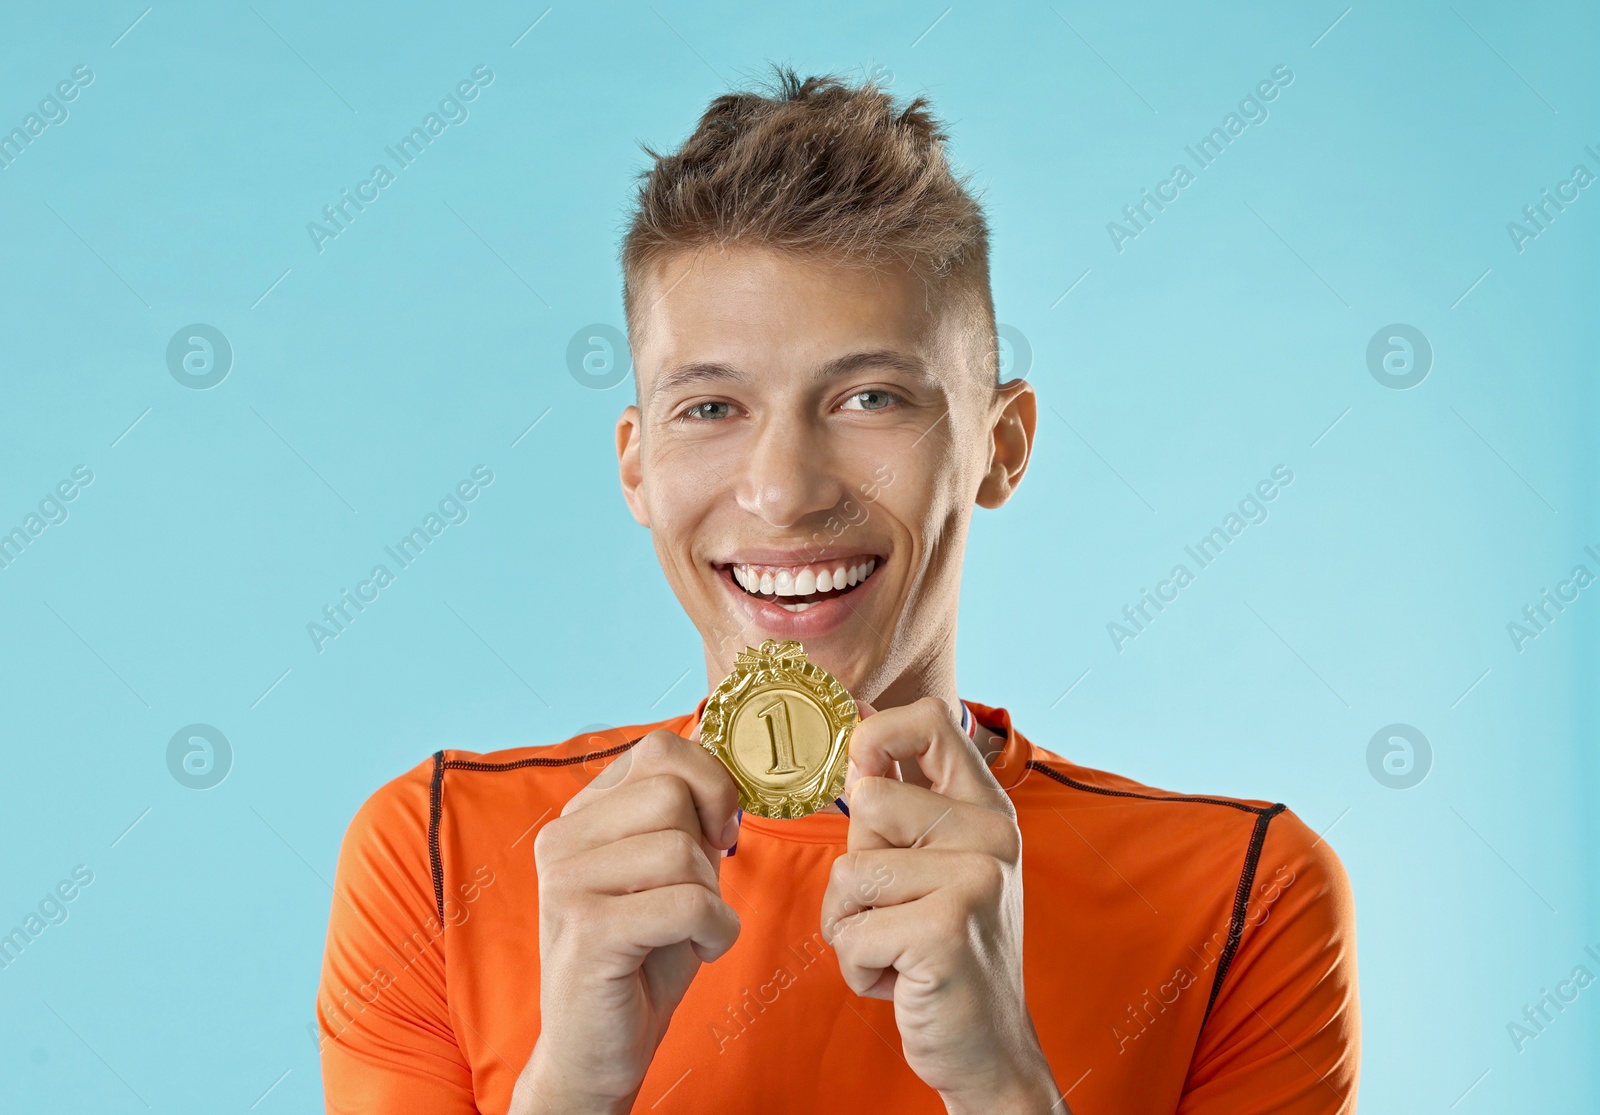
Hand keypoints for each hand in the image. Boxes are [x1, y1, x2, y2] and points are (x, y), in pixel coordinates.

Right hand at [511, 730, 741, 1114]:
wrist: (598, 1049)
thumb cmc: (643, 957)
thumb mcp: (670, 872)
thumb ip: (687, 818)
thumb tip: (726, 776)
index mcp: (582, 814)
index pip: (660, 748)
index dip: (710, 783)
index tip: (718, 834)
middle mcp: (562, 837)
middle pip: (673, 793)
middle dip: (707, 849)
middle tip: (696, 894)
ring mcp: (566, 880)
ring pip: (682, 850)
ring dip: (712, 898)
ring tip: (689, 930)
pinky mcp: (586, 927)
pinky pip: (687, 902)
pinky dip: (715, 929)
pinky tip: (698, 950)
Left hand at [821, 698, 1062, 1114]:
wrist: (989, 1049)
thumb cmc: (947, 953)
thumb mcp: (936, 866)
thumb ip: (902, 805)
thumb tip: (856, 724)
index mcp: (986, 809)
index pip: (931, 720)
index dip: (877, 735)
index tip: (861, 777)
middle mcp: (991, 834)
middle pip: (869, 799)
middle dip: (856, 867)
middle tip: (897, 909)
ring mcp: (974, 879)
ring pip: (849, 871)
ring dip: (851, 925)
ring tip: (898, 949)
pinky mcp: (946, 929)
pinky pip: (851, 930)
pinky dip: (858, 966)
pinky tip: (902, 980)